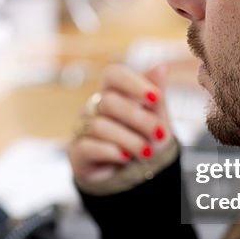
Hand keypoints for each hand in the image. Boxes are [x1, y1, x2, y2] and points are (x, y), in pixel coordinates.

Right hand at [67, 64, 172, 187]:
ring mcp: (83, 127)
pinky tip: (125, 157)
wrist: (135, 172)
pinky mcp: (77, 150)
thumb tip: (162, 66)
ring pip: (99, 126)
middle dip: (139, 120)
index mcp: (114, 91)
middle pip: (109, 102)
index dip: (133, 84)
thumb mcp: (157, 117)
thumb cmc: (145, 137)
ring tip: (147, 153)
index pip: (114, 74)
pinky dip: (111, 152)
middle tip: (160, 134)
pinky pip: (88, 146)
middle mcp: (94, 106)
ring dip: (129, 141)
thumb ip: (156, 93)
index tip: (156, 98)